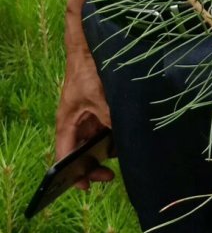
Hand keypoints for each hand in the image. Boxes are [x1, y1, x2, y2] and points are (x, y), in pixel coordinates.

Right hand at [55, 56, 114, 191]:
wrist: (92, 46)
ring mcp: (90, 117)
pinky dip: (115, 137)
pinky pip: (107, 130)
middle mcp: (77, 123)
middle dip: (93, 166)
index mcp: (68, 122)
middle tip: (110, 176)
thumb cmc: (88, 71)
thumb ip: (109, 118)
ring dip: (107, 151)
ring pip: (96, 143)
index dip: (72, 173)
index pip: (64, 155)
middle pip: (81, 153)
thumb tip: (121, 138)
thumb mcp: (99, 97)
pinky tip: (126, 139)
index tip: (86, 186)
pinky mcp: (102, 110)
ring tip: (122, 155)